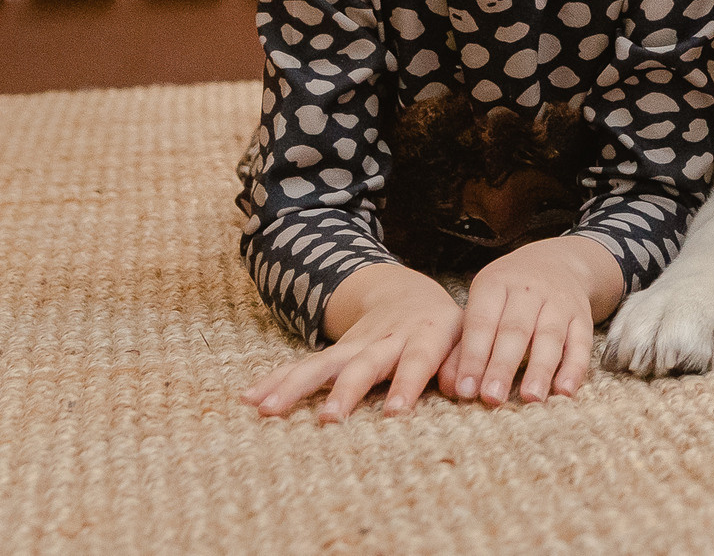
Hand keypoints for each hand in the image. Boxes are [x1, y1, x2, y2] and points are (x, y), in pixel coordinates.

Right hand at [241, 263, 461, 421]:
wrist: (406, 294)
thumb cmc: (443, 326)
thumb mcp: (463, 337)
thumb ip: (463, 361)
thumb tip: (464, 389)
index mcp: (424, 336)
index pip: (417, 360)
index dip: (407, 384)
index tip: (396, 412)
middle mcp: (385, 340)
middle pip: (363, 364)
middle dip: (346, 391)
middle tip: (329, 419)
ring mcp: (354, 345)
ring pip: (324, 364)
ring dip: (295, 386)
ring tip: (267, 409)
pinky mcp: (333, 353)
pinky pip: (302, 366)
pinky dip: (276, 380)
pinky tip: (249, 398)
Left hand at [438, 236, 622, 406]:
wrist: (554, 261)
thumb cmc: (507, 294)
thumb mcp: (482, 303)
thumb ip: (467, 344)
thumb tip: (457, 388)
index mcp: (496, 283)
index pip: (482, 322)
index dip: (473, 357)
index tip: (465, 390)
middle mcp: (530, 289)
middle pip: (516, 330)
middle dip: (503, 366)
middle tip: (492, 398)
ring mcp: (560, 301)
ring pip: (550, 336)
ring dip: (540, 369)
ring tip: (531, 398)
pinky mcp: (583, 316)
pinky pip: (581, 343)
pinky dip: (574, 368)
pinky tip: (564, 391)